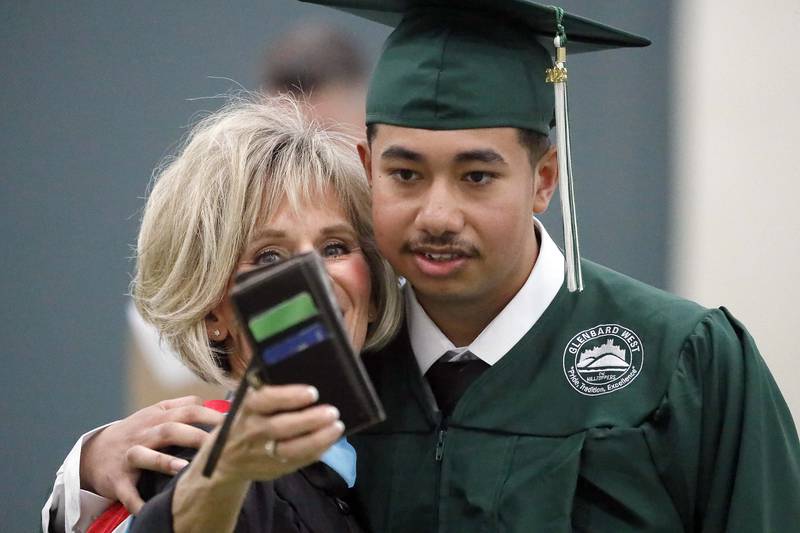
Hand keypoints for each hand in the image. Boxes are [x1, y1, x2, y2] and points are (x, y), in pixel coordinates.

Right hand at [80, 395, 224, 512]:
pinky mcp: (118, 480)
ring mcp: (129, 456)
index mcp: (157, 416)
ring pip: (145, 455)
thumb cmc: (137, 431)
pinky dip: (137, 502)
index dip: (211, 415)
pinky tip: (149, 509)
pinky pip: (127, 492)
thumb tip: (214, 402)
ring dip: (164, 462)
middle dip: (195, 436)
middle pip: (170, 429)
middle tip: (219, 444)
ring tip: (185, 469)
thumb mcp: (155, 412)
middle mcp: (144, 433)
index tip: (234, 423)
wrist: (94, 453)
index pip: (188, 410)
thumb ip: (182, 404)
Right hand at [169, 385, 343, 531]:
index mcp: (247, 407)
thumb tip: (302, 371)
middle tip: (332, 411)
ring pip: (291, 450)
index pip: (265, 400)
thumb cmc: (245, 419)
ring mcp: (261, 453)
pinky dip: (316, 452)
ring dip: (317, 439)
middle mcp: (252, 430)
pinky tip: (330, 441)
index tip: (312, 392)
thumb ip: (267, 391)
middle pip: (281, 427)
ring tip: (337, 427)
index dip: (289, 396)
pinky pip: (297, 463)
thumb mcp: (247, 402)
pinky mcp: (272, 469)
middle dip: (309, 420)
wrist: (223, 460)